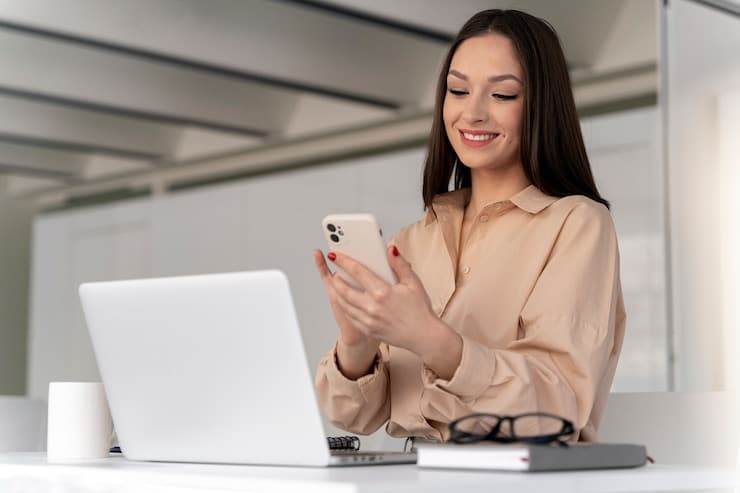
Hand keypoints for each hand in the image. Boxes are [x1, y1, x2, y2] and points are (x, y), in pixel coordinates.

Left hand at [327, 245, 449, 356]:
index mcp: (382, 292)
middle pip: (344, 290)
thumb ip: (399, 264)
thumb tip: (390, 249)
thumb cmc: (420, 310)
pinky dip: (344, 307)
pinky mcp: (368, 330)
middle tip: (335, 271)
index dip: (343, 261)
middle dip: (336, 279)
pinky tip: (346, 301)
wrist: (424, 336)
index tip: (335, 255)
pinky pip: (350, 317)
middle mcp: (372, 307)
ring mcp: (368, 320)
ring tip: (338, 285)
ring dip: (338, 293)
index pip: (357, 272)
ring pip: (344, 304)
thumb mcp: (413, 283)